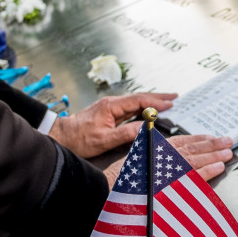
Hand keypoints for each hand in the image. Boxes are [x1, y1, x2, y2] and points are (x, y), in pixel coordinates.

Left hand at [48, 92, 176, 157]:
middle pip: (139, 97)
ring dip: (152, 101)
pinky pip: (130, 107)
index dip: (156, 102)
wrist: (62, 136)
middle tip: (175, 96)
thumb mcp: (103, 140)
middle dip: (158, 97)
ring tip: (167, 101)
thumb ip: (125, 134)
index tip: (170, 104)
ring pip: (135, 101)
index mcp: (111, 106)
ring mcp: (110, 107)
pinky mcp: (109, 112)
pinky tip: (149, 109)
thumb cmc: (79, 139)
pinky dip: (143, 106)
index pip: (139, 101)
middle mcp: (111, 103)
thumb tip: (144, 129)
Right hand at [102, 134, 232, 187]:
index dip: (196, 139)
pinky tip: (219, 167)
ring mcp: (167, 169)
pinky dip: (207, 170)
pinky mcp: (171, 182)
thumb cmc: (116, 182)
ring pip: (196, 159)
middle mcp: (162, 158)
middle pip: (192, 149)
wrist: (106, 193)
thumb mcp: (132, 164)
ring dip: (214, 155)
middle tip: (227, 141)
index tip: (209, 137)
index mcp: (154, 151)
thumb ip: (149, 160)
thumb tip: (161, 161)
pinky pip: (194, 175)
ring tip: (228, 151)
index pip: (180, 143)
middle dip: (211, 145)